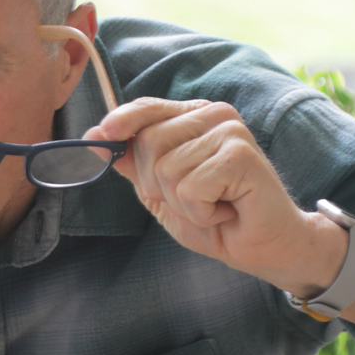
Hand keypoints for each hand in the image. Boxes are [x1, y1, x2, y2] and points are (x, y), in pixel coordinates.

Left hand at [94, 97, 345, 297]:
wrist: (259, 246)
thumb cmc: (214, 217)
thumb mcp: (160, 190)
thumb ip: (132, 163)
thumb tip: (95, 136)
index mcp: (194, 117)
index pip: (148, 108)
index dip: (122, 121)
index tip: (103, 133)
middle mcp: (214, 116)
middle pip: (148, 142)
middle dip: (157, 184)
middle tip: (194, 198)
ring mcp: (230, 132)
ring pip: (166, 169)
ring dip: (182, 202)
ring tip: (213, 204)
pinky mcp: (241, 155)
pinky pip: (190, 188)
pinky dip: (201, 211)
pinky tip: (226, 209)